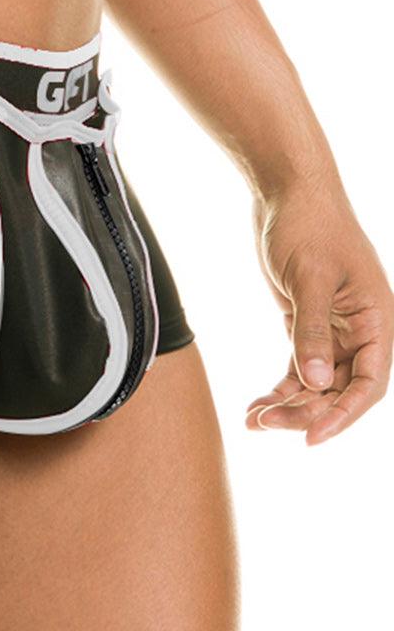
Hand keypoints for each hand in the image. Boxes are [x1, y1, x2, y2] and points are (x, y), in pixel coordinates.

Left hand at [245, 179, 392, 443]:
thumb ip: (312, 330)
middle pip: (340, 389)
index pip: (370, 382)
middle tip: (265, 424)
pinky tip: (255, 406)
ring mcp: (334, 330)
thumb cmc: (309, 227)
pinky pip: (299, 367)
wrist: (289, 193)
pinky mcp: (307, 324)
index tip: (311, 437)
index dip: (344, 414)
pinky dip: (281, 387)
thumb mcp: (309, 278)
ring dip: (289, 403)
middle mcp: (362, 331)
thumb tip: (315, 382)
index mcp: (378, 321)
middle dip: (306, 410)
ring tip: (253, 421)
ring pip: (317, 382)